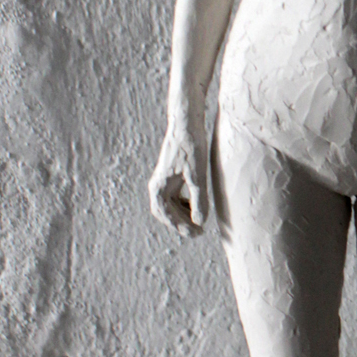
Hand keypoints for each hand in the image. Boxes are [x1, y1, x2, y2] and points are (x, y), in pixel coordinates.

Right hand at [148, 109, 208, 236]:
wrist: (186, 123)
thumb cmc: (191, 147)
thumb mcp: (197, 176)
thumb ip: (199, 200)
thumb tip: (199, 222)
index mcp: (158, 187)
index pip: (166, 216)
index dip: (180, 227)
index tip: (196, 233)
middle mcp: (157, 185)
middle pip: (165, 213)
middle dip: (180, 224)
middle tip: (199, 232)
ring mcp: (163, 180)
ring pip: (170, 206)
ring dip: (183, 215)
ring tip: (199, 222)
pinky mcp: (171, 175)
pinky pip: (174, 197)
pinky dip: (184, 205)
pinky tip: (196, 206)